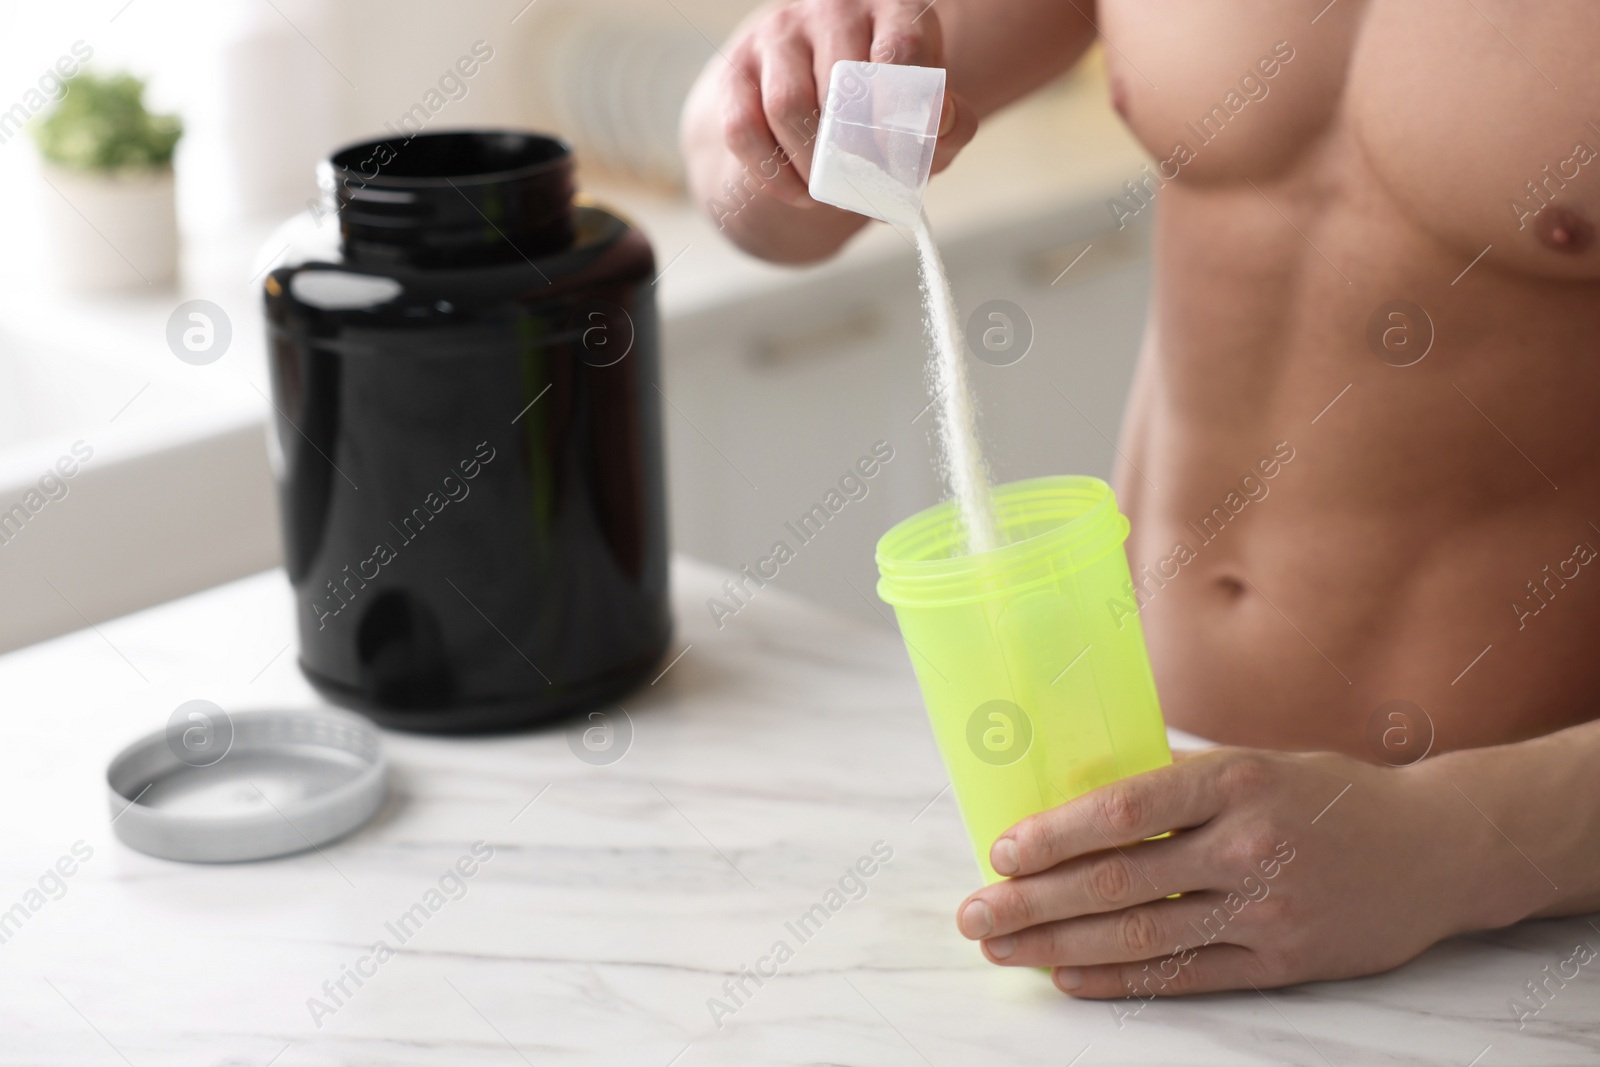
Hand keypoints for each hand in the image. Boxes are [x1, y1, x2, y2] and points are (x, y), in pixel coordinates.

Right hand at [713, 0, 978, 208]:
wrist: (817, 106)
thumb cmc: (884, 112)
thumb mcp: (927, 118)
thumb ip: (949, 124)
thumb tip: (940, 122)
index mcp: (893, 11)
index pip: (900, 50)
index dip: (898, 109)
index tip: (895, 154)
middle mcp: (834, 9)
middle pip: (839, 85)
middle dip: (852, 151)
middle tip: (862, 183)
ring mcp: (780, 34)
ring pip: (788, 106)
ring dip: (810, 164)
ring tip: (830, 191)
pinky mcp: (737, 68)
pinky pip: (743, 128)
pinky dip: (772, 173)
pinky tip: (798, 191)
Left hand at [954, 747, 1495, 1000]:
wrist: (1438, 848)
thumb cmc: (1329, 793)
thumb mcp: (1256, 760)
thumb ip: (1176, 776)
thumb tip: (1078, 782)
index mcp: (1236, 780)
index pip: (1125, 809)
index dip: (1055, 835)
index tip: (1000, 850)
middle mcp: (1248, 844)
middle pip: (1118, 882)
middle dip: (1032, 901)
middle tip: (973, 913)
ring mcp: (1267, 909)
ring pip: (1141, 936)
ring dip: (1059, 946)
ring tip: (1003, 948)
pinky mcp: (1283, 961)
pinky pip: (1185, 975)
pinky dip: (1118, 980)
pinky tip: (1068, 976)